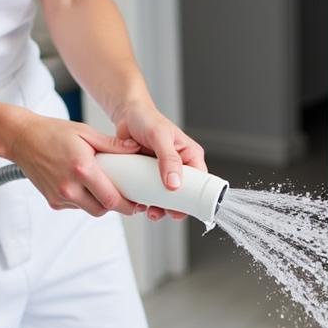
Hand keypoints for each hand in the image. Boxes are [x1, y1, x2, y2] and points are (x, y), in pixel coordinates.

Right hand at [8, 112, 142, 216]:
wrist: (21, 138)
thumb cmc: (52, 132)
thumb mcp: (85, 132)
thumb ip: (111, 145)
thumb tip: (134, 149)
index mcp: (81, 169)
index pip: (111, 199)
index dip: (128, 205)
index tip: (137, 203)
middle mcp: (70, 187)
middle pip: (102, 210)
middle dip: (115, 205)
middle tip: (123, 196)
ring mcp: (60, 196)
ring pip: (90, 210)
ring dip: (99, 203)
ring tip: (102, 187)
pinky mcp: (53, 202)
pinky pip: (76, 207)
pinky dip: (84, 200)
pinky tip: (82, 186)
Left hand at [112, 97, 205, 220]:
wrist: (126, 115)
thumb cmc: (146, 118)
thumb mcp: (159, 136)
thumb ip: (168, 159)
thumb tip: (175, 184)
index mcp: (190, 156)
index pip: (201, 182)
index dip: (196, 198)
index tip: (185, 208)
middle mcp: (181, 166)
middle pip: (185, 194)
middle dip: (176, 207)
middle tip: (166, 212)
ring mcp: (166, 173)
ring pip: (168, 198)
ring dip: (161, 208)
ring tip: (151, 211)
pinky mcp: (151, 177)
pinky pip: (153, 195)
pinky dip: (148, 202)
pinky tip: (141, 204)